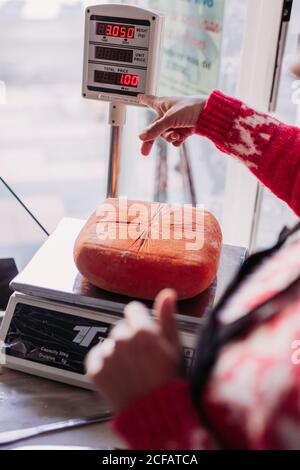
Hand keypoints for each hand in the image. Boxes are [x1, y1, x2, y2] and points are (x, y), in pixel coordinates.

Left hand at [86, 289, 182, 412]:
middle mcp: (122, 339)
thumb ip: (167, 317)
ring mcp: (107, 355)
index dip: (141, 322)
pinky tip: (120, 375)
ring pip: (110, 343)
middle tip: (142, 358)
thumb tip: (167, 293)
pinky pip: (96, 356)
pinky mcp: (94, 370)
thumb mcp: (175, 347)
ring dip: (118, 352)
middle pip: (121, 327)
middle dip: (130, 338)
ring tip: (132, 370)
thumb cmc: (169, 382)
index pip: (133, 309)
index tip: (146, 335)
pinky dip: (104, 364)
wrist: (156, 416)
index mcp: (143, 331)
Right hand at [138, 95, 205, 155]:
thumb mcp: (170, 119)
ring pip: (165, 135)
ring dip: (170, 137)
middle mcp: (168, 113)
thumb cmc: (191, 108)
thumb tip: (141, 137)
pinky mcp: (184, 130)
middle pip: (155, 128)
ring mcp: (176, 122)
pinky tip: (182, 137)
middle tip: (144, 152)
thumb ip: (155, 129)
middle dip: (153, 138)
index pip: (150, 101)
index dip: (144, 100)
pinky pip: (175, 139)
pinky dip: (177, 140)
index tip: (139, 97)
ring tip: (178, 135)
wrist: (210, 114)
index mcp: (162, 104)